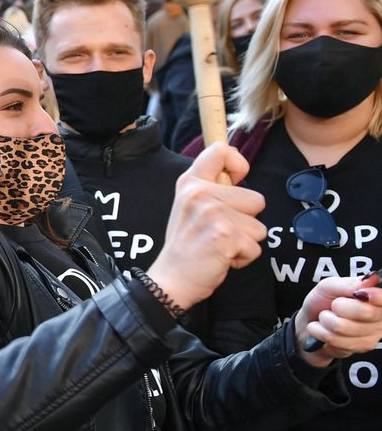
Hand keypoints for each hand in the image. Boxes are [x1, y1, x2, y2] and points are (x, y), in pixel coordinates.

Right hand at [146, 144, 264, 309]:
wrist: (171, 278)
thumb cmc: (187, 244)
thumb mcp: (190, 205)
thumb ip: (211, 187)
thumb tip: (237, 170)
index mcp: (190, 183)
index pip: (221, 151)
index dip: (238, 164)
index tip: (235, 181)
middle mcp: (200, 193)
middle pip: (256, 199)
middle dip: (245, 221)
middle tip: (218, 232)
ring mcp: (213, 214)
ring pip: (259, 226)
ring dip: (245, 241)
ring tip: (219, 245)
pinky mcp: (226, 236)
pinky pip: (256, 246)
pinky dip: (243, 257)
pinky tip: (221, 258)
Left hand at [294, 273, 381, 365]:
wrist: (310, 322)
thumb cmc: (323, 301)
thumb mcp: (329, 286)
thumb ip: (349, 284)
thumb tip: (372, 278)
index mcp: (376, 297)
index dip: (376, 297)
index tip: (358, 294)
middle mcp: (381, 316)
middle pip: (364, 312)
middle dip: (338, 307)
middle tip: (333, 306)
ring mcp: (374, 334)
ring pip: (344, 327)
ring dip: (326, 320)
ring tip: (325, 317)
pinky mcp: (362, 347)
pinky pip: (337, 340)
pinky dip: (322, 332)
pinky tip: (322, 329)